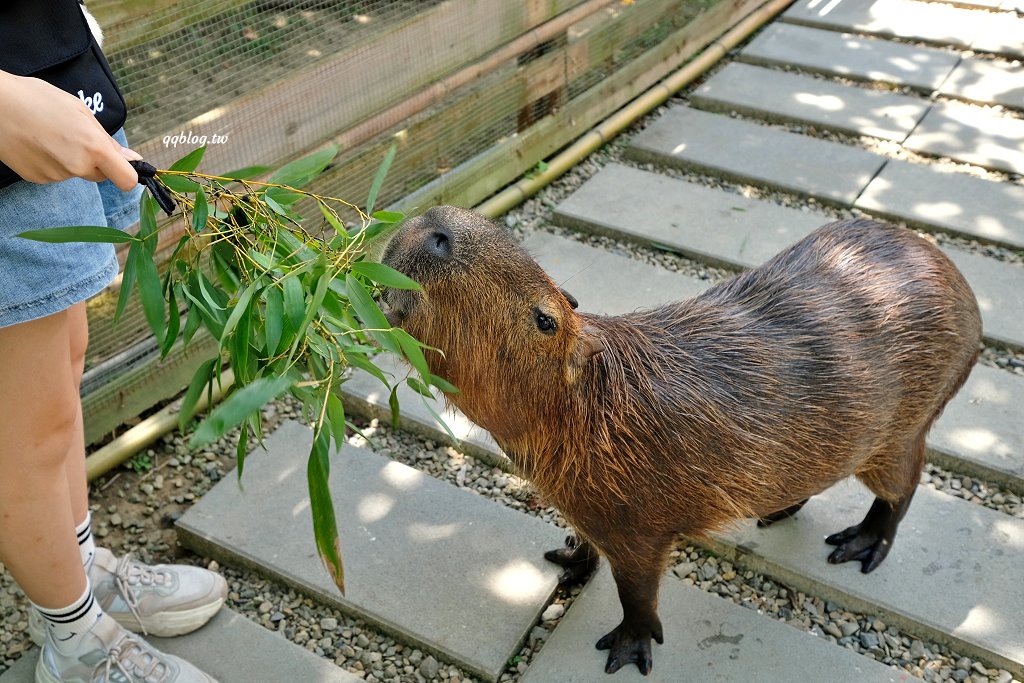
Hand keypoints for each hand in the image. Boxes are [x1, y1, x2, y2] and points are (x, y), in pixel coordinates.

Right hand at [0, 70, 140, 190]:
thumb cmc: (37, 98)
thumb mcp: (79, 111)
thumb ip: (108, 140)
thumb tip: (132, 159)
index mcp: (93, 147)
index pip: (127, 180)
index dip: (129, 174)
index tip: (124, 165)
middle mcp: (77, 166)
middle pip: (101, 175)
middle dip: (96, 161)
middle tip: (75, 135)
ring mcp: (56, 175)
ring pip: (76, 172)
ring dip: (71, 159)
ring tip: (50, 134)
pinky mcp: (37, 179)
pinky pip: (56, 174)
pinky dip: (52, 162)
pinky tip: (38, 143)